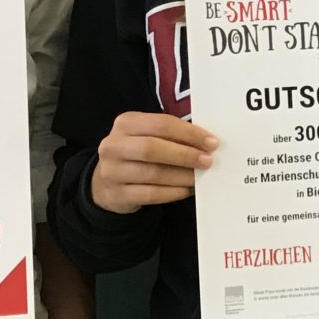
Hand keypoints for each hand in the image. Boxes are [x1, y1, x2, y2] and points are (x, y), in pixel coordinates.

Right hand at [89, 112, 216, 212]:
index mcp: (126, 123)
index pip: (161, 124)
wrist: (107, 182)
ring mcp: (112, 171)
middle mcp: (114, 145)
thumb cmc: (137, 155)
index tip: (211, 143)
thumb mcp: (147, 136)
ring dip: (182, 176)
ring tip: (199, 177)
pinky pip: (150, 194)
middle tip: (207, 161)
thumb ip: (171, 136)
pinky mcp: (116, 194)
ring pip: (153, 173)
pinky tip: (187, 190)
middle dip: (185, 155)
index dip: (189, 133)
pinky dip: (173, 192)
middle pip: (153, 148)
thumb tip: (206, 143)